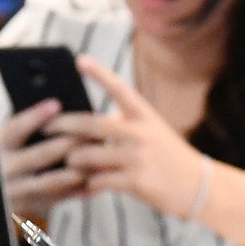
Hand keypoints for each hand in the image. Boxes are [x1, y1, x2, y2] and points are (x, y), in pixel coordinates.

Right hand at [0, 97, 88, 212]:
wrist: (3, 190)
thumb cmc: (17, 154)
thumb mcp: (16, 140)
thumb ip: (32, 127)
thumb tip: (60, 106)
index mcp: (2, 146)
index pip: (16, 128)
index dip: (35, 116)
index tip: (56, 104)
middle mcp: (6, 168)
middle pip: (39, 155)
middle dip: (68, 144)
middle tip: (92, 133)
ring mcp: (19, 190)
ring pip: (51, 181)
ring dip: (77, 171)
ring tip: (99, 160)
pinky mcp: (34, 205)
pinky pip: (60, 198)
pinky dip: (80, 190)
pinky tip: (98, 181)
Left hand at [48, 58, 207, 216]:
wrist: (198, 185)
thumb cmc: (169, 158)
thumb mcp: (152, 133)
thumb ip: (122, 127)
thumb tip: (85, 130)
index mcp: (145, 116)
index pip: (119, 89)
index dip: (98, 73)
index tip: (79, 60)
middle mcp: (140, 133)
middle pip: (90, 124)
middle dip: (62, 126)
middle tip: (46, 127)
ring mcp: (137, 157)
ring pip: (87, 155)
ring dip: (74, 160)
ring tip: (71, 162)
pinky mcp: (136, 181)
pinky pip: (98, 180)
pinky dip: (89, 182)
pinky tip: (89, 183)